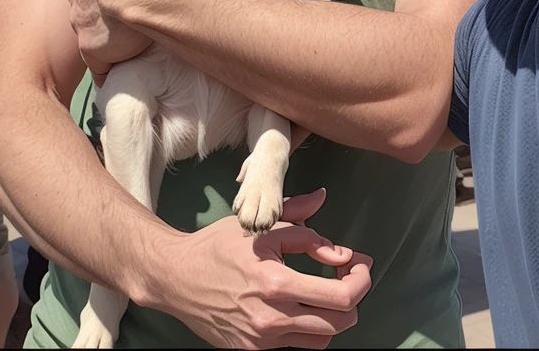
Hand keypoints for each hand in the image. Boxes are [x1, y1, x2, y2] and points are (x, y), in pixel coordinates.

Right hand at [155, 189, 371, 349]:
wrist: (177, 278)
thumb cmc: (217, 247)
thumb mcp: (260, 227)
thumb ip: (300, 222)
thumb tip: (326, 201)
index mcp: (276, 282)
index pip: (342, 296)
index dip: (362, 279)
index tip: (361, 263)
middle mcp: (272, 319)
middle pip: (340, 322)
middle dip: (353, 297)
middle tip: (349, 276)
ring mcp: (262, 341)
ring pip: (322, 339)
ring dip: (333, 314)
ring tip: (327, 290)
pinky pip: (296, 346)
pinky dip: (309, 327)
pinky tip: (304, 304)